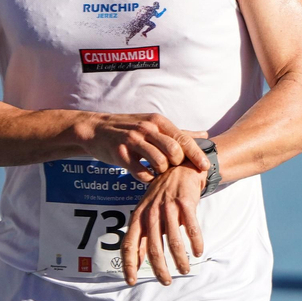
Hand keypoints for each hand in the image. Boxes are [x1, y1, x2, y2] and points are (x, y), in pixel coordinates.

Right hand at [78, 112, 209, 182]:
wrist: (96, 129)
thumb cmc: (130, 128)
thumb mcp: (154, 125)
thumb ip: (179, 132)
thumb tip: (205, 134)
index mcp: (158, 121)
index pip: (183, 138)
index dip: (196, 154)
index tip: (206, 167)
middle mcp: (146, 128)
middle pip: (173, 150)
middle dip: (177, 164)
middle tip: (174, 170)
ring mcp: (132, 140)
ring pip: (158, 161)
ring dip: (162, 172)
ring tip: (159, 172)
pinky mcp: (119, 153)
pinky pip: (140, 172)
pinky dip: (147, 178)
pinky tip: (146, 176)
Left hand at [121, 164, 206, 285]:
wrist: (180, 167)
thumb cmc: (162, 195)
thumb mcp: (147, 213)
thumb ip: (143, 236)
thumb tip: (137, 263)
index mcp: (139, 217)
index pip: (129, 244)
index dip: (129, 264)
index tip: (131, 281)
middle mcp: (151, 212)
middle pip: (152, 247)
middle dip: (159, 268)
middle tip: (166, 281)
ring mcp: (168, 206)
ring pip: (173, 240)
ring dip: (179, 259)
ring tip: (184, 270)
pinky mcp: (185, 202)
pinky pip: (191, 227)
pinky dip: (195, 242)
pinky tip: (198, 252)